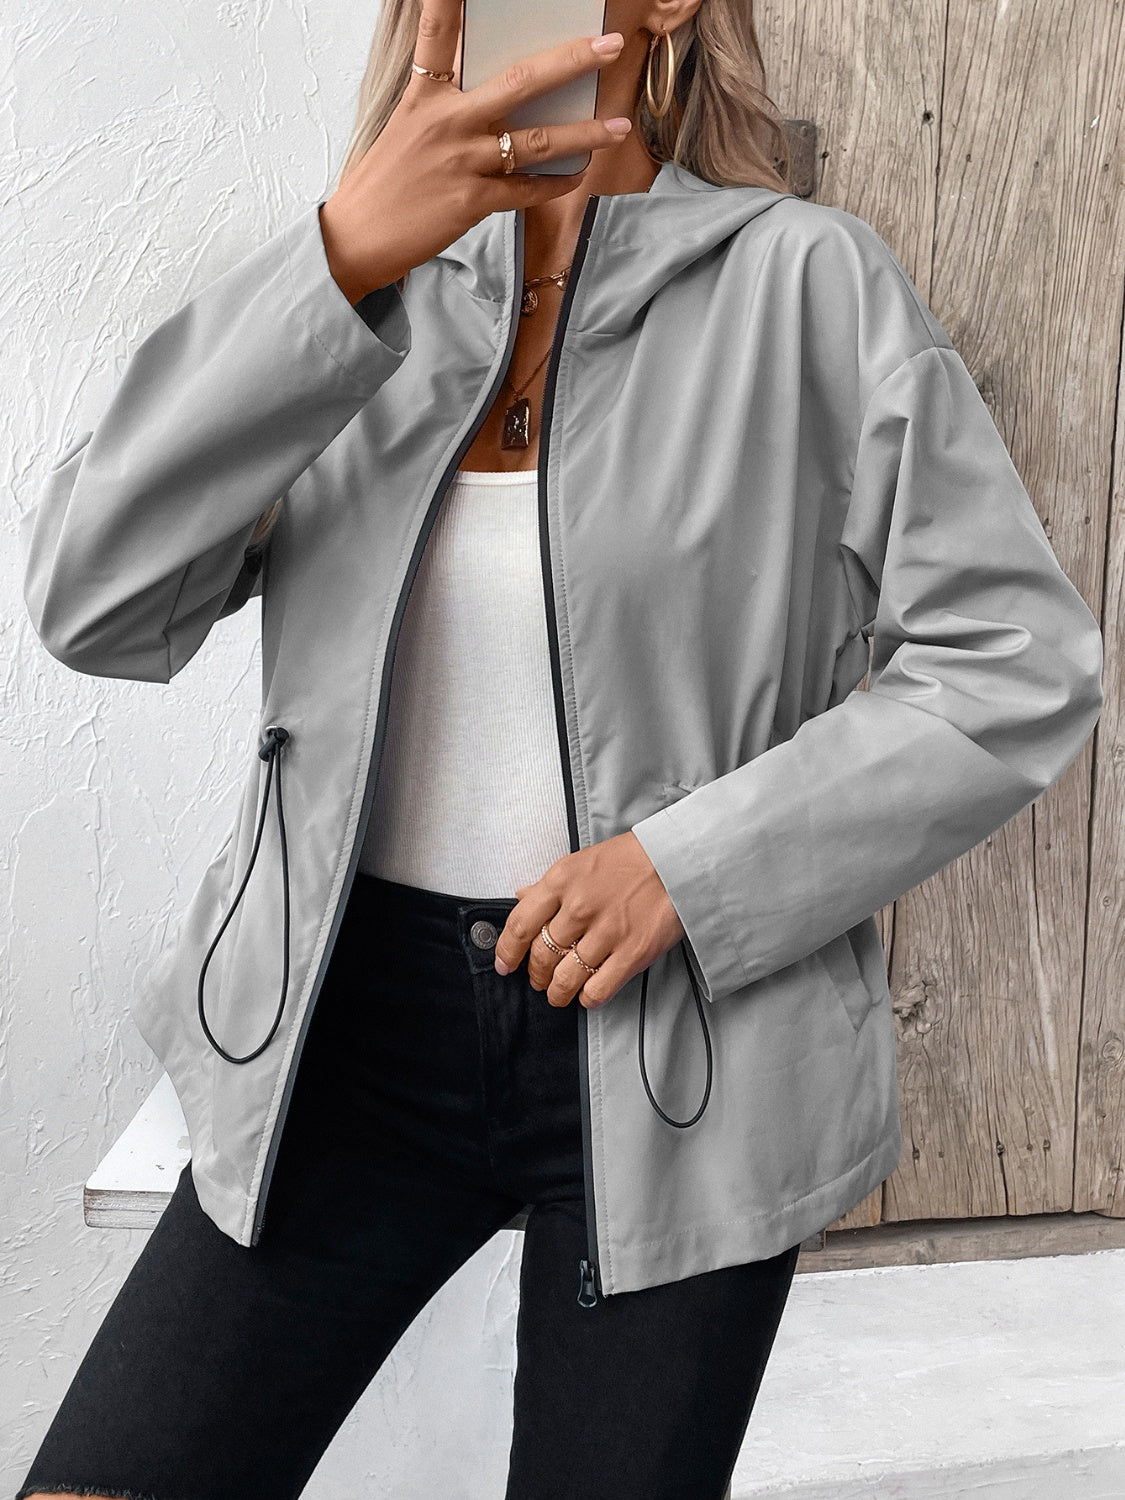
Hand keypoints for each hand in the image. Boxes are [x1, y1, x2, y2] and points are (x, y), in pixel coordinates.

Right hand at [318, 0, 632, 301]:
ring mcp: (462, 161)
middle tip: (608, 47)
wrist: (356, 238)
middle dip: (571, 61)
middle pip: (521, 81)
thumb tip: (498, 99)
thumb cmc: (383, 184)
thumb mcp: (406, 128)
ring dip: (585, 134)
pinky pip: (527, 190)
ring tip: (618, 127)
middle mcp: (447, 121)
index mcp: (425, 95)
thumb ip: (447, 107)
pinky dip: (555, 184)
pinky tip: (577, 176)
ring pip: (539, 141)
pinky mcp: (471, 202)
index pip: (439, 31)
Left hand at [493, 832, 685, 1009]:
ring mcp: (606, 932)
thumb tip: (522, 898)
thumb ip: (549, 885)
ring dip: (556, 992)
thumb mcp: (581, 862)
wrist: (678, 861)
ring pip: (565, 979)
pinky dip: (587, 999)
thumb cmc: (629, 860)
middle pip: (540, 956)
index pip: (519, 925)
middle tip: (538, 979)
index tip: (505, 965)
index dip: (506, 952)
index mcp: (562, 881)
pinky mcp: (632, 953)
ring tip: (558, 992)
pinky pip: (597, 990)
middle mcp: (579, 907)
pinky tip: (586, 994)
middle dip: (535, 975)